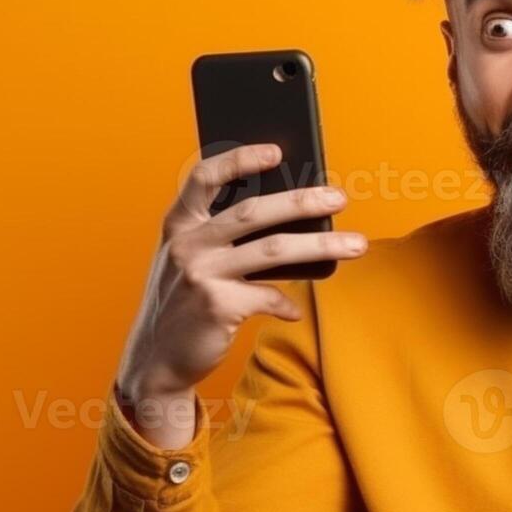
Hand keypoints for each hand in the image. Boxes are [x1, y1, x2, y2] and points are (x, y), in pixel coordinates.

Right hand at [114, 143, 364, 445]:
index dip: (239, 160)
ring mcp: (200, 275)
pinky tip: (295, 310)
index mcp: (179, 224)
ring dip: (321, 246)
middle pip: (253, 211)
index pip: (205, 177)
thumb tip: (293, 217)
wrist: (156, 360)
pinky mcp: (216, 307)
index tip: (277, 151)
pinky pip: (269, 297)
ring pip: (273, 250)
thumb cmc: (185, 302)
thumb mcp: (193, 261)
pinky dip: (287, 303)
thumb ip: (225, 238)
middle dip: (301, 201)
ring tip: (356, 245)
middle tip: (339, 198)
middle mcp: (187, 244)